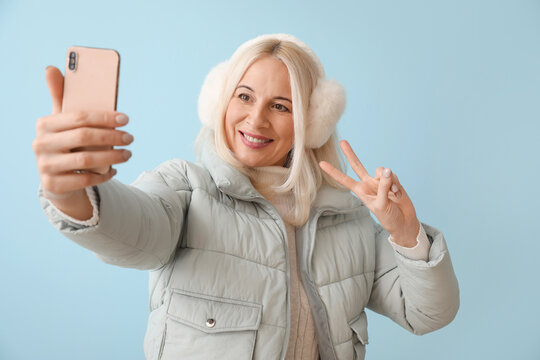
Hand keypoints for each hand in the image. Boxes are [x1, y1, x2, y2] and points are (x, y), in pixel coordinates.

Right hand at [32, 66, 133, 198]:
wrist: (55, 178)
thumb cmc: (65, 143)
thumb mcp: (62, 121)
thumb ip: (61, 96)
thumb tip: (52, 68)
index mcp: (44, 124)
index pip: (78, 117)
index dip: (105, 117)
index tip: (125, 118)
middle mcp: (41, 144)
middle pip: (84, 138)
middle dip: (112, 136)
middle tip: (131, 137)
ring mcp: (45, 166)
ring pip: (86, 160)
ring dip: (113, 156)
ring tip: (128, 153)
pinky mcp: (53, 185)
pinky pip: (85, 180)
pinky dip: (104, 175)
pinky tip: (115, 169)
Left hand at [319, 140, 419, 246]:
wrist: (403, 222)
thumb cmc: (388, 217)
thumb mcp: (382, 204)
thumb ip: (383, 186)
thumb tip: (387, 170)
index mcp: (361, 191)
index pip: (344, 180)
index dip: (333, 172)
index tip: (321, 163)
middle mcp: (368, 184)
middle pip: (357, 165)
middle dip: (350, 154)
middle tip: (342, 142)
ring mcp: (380, 181)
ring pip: (381, 170)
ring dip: (389, 181)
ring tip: (393, 194)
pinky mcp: (392, 180)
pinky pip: (393, 175)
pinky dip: (396, 184)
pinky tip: (398, 194)